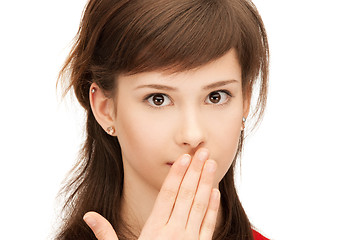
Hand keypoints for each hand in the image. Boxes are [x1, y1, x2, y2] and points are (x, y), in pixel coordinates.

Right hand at [84, 148, 219, 239]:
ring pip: (199, 205)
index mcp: (155, 229)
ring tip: (211, 164)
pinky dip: (213, 208)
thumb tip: (90, 216)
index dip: (176, 175)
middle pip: (186, 195)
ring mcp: (189, 239)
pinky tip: (216, 193)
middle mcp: (174, 231)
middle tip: (202, 151)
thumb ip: (106, 234)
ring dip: (206, 183)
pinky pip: (208, 225)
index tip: (184, 158)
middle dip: (195, 171)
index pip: (168, 195)